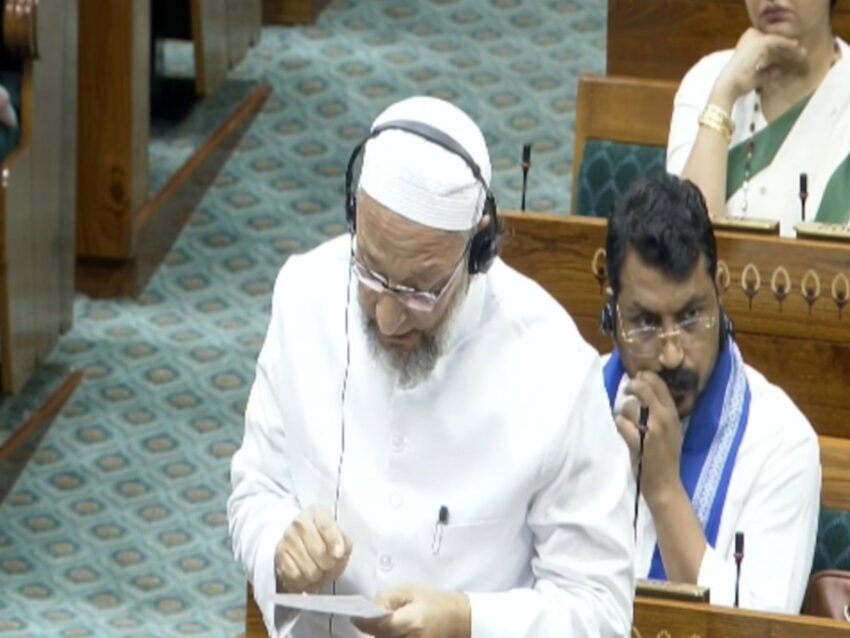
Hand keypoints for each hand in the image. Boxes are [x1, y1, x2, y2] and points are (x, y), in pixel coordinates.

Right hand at [274, 504, 351, 593]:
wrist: (302, 543)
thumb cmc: (325, 540)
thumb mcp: (341, 538)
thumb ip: (343, 544)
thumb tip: (337, 554)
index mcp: (317, 513)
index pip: (326, 526)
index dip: (334, 542)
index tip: (339, 554)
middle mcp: (300, 522)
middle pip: (319, 552)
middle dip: (329, 564)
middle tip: (330, 564)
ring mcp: (287, 538)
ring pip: (309, 568)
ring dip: (318, 575)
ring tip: (319, 569)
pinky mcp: (279, 554)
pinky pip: (296, 576)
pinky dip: (305, 581)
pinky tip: (307, 574)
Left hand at [352, 585, 470, 637]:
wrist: (461, 619)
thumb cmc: (437, 602)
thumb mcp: (411, 591)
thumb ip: (387, 598)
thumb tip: (371, 608)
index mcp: (411, 622)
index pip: (378, 626)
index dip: (363, 622)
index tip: (354, 617)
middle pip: (379, 637)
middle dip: (372, 628)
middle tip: (369, 617)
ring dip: (381, 634)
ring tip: (386, 623)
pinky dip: (390, 636)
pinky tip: (394, 629)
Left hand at [615, 371, 682, 507]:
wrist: (666, 483)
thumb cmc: (665, 456)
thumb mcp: (670, 429)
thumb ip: (660, 411)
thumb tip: (644, 389)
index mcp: (673, 414)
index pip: (660, 384)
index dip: (646, 376)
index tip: (638, 377)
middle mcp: (664, 418)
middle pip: (643, 388)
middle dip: (632, 386)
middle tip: (627, 390)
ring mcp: (651, 430)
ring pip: (629, 406)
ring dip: (624, 412)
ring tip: (628, 422)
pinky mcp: (638, 442)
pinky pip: (621, 423)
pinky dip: (620, 426)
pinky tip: (624, 433)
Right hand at [713, 27, 805, 102]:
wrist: (729, 86)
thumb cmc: (738, 85)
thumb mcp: (756, 78)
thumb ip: (768, 72)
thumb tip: (780, 70)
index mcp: (745, 50)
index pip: (767, 48)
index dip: (780, 52)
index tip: (790, 59)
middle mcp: (748, 42)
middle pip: (773, 43)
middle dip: (786, 50)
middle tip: (800, 54)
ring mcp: (753, 41)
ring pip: (777, 41)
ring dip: (789, 47)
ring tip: (801, 53)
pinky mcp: (759, 43)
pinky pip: (777, 41)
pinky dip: (787, 44)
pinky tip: (796, 48)